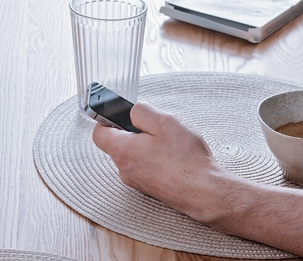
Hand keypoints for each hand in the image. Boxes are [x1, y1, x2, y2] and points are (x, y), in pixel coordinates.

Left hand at [91, 102, 234, 225]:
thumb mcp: (164, 121)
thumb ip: (141, 111)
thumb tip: (131, 112)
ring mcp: (137, 181)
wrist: (203, 190)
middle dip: (135, 132)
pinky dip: (157, 159)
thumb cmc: (185, 159)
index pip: (99, 133)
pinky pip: (146, 167)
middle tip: (156, 129)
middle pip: (118, 143)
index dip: (108, 120)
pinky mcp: (150, 188)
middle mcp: (125, 169)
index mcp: (123, 151)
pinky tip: (174, 157)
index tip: (122, 114)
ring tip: (170, 144)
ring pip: (134, 155)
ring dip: (148, 146)